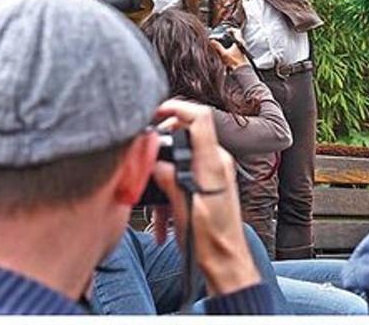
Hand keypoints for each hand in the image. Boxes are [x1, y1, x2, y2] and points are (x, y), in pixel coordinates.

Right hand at [149, 98, 258, 296]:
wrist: (225, 262)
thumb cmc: (211, 242)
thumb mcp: (183, 209)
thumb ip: (169, 179)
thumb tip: (155, 160)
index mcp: (214, 164)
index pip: (200, 118)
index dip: (177, 108)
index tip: (155, 110)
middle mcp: (217, 164)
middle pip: (185, 138)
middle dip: (160, 152)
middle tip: (142, 165)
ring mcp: (215, 174)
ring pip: (180, 163)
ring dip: (162, 184)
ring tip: (156, 212)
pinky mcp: (211, 186)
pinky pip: (185, 179)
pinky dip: (170, 196)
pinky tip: (164, 220)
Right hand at [209, 30, 246, 69]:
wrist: (241, 72)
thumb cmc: (235, 63)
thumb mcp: (224, 54)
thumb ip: (217, 47)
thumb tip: (212, 41)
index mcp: (239, 42)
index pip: (237, 31)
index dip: (231, 29)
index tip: (226, 30)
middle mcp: (242, 44)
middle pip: (236, 36)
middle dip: (230, 36)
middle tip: (224, 36)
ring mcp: (242, 49)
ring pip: (236, 42)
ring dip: (231, 42)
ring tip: (224, 43)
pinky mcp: (241, 54)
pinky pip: (236, 48)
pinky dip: (232, 47)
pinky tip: (227, 50)